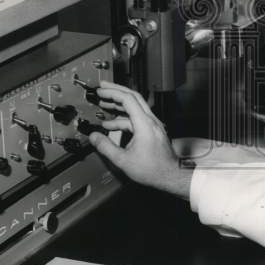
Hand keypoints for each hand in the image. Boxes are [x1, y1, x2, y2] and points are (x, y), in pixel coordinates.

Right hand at [87, 82, 192, 197]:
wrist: (170, 176)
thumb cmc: (153, 169)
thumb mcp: (123, 160)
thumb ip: (106, 147)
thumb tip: (94, 137)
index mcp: (144, 124)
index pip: (128, 99)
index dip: (113, 93)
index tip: (101, 92)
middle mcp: (150, 120)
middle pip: (133, 97)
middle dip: (116, 91)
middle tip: (103, 88)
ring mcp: (152, 124)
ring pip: (135, 107)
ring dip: (119, 105)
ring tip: (104, 105)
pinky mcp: (152, 130)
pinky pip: (136, 118)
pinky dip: (123, 119)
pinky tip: (112, 125)